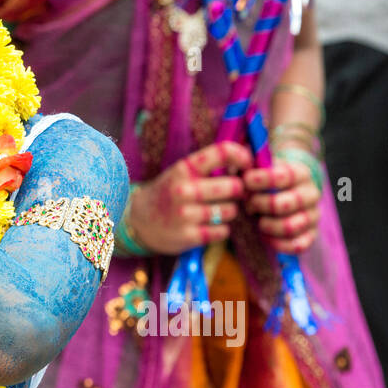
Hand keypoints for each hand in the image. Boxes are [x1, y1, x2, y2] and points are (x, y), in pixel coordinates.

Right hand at [130, 142, 252, 255]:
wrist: (139, 221)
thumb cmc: (169, 193)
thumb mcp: (182, 172)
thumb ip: (210, 165)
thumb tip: (249, 158)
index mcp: (184, 168)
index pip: (222, 152)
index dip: (242, 157)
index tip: (247, 166)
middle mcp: (183, 189)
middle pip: (234, 186)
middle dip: (239, 191)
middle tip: (233, 194)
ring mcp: (185, 214)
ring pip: (231, 211)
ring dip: (230, 212)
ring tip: (217, 211)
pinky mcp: (188, 236)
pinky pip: (222, 231)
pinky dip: (221, 229)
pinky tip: (210, 226)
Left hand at [242, 159, 320, 253]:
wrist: (284, 191)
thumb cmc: (266, 178)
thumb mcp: (259, 166)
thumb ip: (247, 164)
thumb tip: (236, 163)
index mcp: (300, 173)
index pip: (284, 176)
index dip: (263, 179)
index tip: (246, 180)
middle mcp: (311, 194)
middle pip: (284, 204)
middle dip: (260, 205)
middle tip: (248, 204)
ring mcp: (313, 215)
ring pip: (290, 227)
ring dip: (267, 225)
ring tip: (256, 220)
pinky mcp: (311, 234)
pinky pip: (298, 245)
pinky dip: (278, 243)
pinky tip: (264, 235)